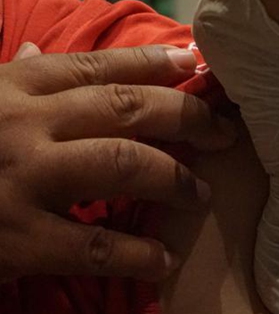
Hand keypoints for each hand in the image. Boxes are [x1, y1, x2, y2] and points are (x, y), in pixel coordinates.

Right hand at [0, 44, 236, 281]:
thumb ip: (18, 82)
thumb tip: (47, 54)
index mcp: (15, 88)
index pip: (100, 67)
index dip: (155, 64)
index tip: (196, 66)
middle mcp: (24, 123)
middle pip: (127, 108)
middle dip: (187, 118)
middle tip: (223, 134)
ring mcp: (23, 179)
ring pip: (123, 164)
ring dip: (174, 179)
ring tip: (200, 194)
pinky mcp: (17, 238)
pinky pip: (97, 245)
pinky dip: (138, 254)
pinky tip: (162, 259)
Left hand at [195, 0, 278, 313]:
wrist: (267, 14)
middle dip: (265, 174)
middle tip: (238, 212)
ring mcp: (277, 73)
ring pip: (250, 124)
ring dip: (229, 146)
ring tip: (205, 187)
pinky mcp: (238, 60)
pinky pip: (219, 99)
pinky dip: (203, 119)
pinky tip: (184, 147)